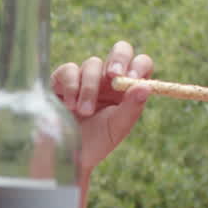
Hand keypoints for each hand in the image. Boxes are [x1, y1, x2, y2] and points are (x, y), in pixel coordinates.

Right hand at [50, 41, 154, 185]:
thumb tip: (145, 87)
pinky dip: (71, 86)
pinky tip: (69, 106)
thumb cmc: (95, 144)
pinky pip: (68, 70)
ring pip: (92, 64)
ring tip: (84, 112)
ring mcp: (85, 78)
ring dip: (90, 88)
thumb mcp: (117, 128)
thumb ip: (132, 107)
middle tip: (113, 75)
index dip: (138, 65)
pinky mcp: (62, 81)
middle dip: (118, 58)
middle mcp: (108, 79)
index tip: (131, 78)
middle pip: (120, 50)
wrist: (64, 157)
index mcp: (127, 89)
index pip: (140, 64)